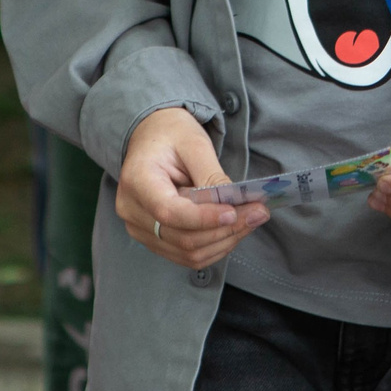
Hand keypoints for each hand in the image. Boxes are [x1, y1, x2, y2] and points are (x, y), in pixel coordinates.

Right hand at [116, 106, 266, 267]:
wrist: (152, 138)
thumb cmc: (171, 135)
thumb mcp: (193, 142)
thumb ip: (212, 174)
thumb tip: (235, 204)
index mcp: (137, 180)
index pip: (169, 212)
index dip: (204, 218)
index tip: (234, 212)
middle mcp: (132, 211)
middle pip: (182, 238)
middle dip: (224, 230)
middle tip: (258, 213)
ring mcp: (140, 229)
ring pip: (187, 253)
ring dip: (224, 241)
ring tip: (251, 219)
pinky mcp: (153, 239)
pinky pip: (186, 255)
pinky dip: (215, 246)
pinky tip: (233, 228)